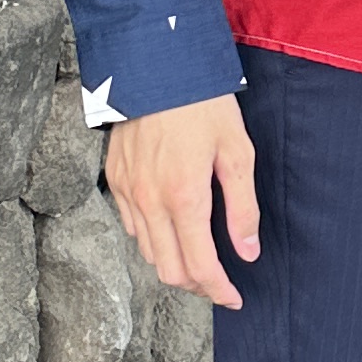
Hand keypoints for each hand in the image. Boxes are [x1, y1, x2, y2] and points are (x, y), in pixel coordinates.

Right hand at [103, 96, 260, 309]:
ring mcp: (128, 191)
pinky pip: (131, 225)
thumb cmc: (203, 103)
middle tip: (219, 281)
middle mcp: (150, 200)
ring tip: (198, 256)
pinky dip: (152, 239)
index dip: (219, 290)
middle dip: (197, 285)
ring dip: (174, 263)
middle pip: (169, 270)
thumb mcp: (238, 151)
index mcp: (184, 196)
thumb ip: (243, 207)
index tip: (234, 298)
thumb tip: (247, 251)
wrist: (157, 64)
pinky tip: (172, 227)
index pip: (200, 266)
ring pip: (147, 252)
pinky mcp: (114, 178)